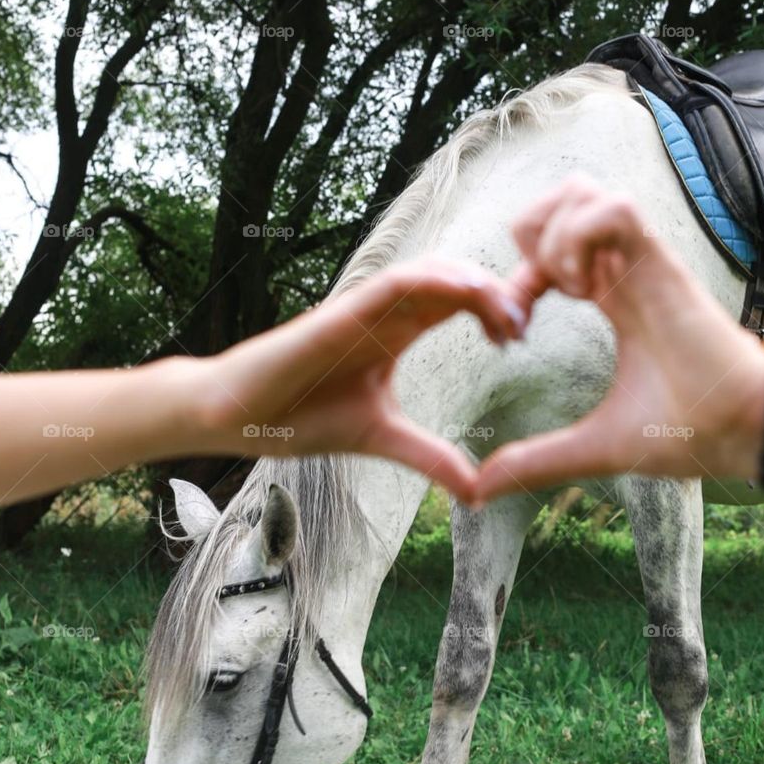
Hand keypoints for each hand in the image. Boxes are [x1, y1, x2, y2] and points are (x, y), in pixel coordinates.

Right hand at [200, 258, 530, 501]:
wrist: (241, 416)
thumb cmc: (302, 416)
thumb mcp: (383, 438)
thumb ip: (431, 457)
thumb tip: (478, 491)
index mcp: (397, 333)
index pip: (457, 303)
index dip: (494, 310)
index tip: (519, 339)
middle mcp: (385, 313)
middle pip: (453, 281)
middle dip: (494, 293)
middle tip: (522, 325)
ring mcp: (364, 309)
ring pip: (430, 271)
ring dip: (473, 281)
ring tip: (507, 308)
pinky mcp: (342, 312)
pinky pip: (395, 282)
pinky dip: (434, 280)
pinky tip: (469, 291)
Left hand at [475, 177, 763, 499]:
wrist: (744, 433)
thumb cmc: (689, 431)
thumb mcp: (595, 446)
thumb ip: (540, 460)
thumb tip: (484, 489)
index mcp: (613, 297)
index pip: (548, 249)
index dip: (514, 280)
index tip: (511, 334)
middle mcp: (624, 271)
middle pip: (563, 196)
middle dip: (528, 236)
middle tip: (530, 299)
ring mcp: (643, 262)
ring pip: (582, 190)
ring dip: (553, 235)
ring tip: (561, 293)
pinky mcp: (663, 265)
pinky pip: (615, 208)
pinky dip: (582, 239)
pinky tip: (583, 291)